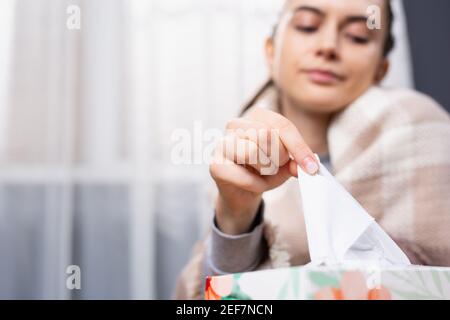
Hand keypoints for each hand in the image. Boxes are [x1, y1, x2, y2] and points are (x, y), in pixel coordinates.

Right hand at [210, 108, 318, 234]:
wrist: (242, 191)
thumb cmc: (264, 169)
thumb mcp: (286, 162)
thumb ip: (297, 160)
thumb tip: (305, 166)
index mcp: (256, 116)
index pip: (281, 125)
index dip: (299, 147)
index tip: (311, 167)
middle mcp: (236, 124)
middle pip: (267, 136)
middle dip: (279, 158)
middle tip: (275, 167)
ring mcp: (222, 143)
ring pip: (253, 152)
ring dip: (265, 170)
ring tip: (262, 173)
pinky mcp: (216, 165)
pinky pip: (244, 176)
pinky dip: (255, 185)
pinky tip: (252, 183)